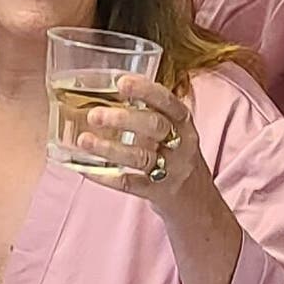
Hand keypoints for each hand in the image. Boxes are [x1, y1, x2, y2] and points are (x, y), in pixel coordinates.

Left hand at [73, 74, 235, 233]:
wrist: (198, 202)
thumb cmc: (178, 158)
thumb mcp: (174, 132)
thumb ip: (149, 114)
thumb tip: (107, 91)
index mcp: (184, 124)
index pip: (168, 102)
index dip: (146, 90)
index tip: (121, 81)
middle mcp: (182, 145)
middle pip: (155, 127)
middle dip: (124, 119)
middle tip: (95, 114)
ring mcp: (172, 171)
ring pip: (141, 157)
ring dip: (110, 148)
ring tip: (84, 140)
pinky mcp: (160, 193)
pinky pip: (131, 184)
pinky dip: (106, 177)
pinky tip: (85, 169)